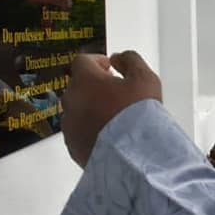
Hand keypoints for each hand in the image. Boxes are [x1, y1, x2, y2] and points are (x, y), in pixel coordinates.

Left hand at [61, 51, 161, 167]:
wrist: (132, 155)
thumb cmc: (138, 115)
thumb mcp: (145, 78)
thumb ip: (131, 60)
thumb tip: (118, 58)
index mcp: (85, 80)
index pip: (82, 61)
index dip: (97, 61)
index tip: (109, 67)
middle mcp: (71, 100)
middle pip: (79, 86)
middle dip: (95, 86)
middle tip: (117, 93)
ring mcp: (69, 125)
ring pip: (78, 110)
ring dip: (91, 108)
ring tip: (115, 118)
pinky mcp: (72, 146)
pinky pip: (79, 132)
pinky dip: (90, 129)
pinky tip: (110, 135)